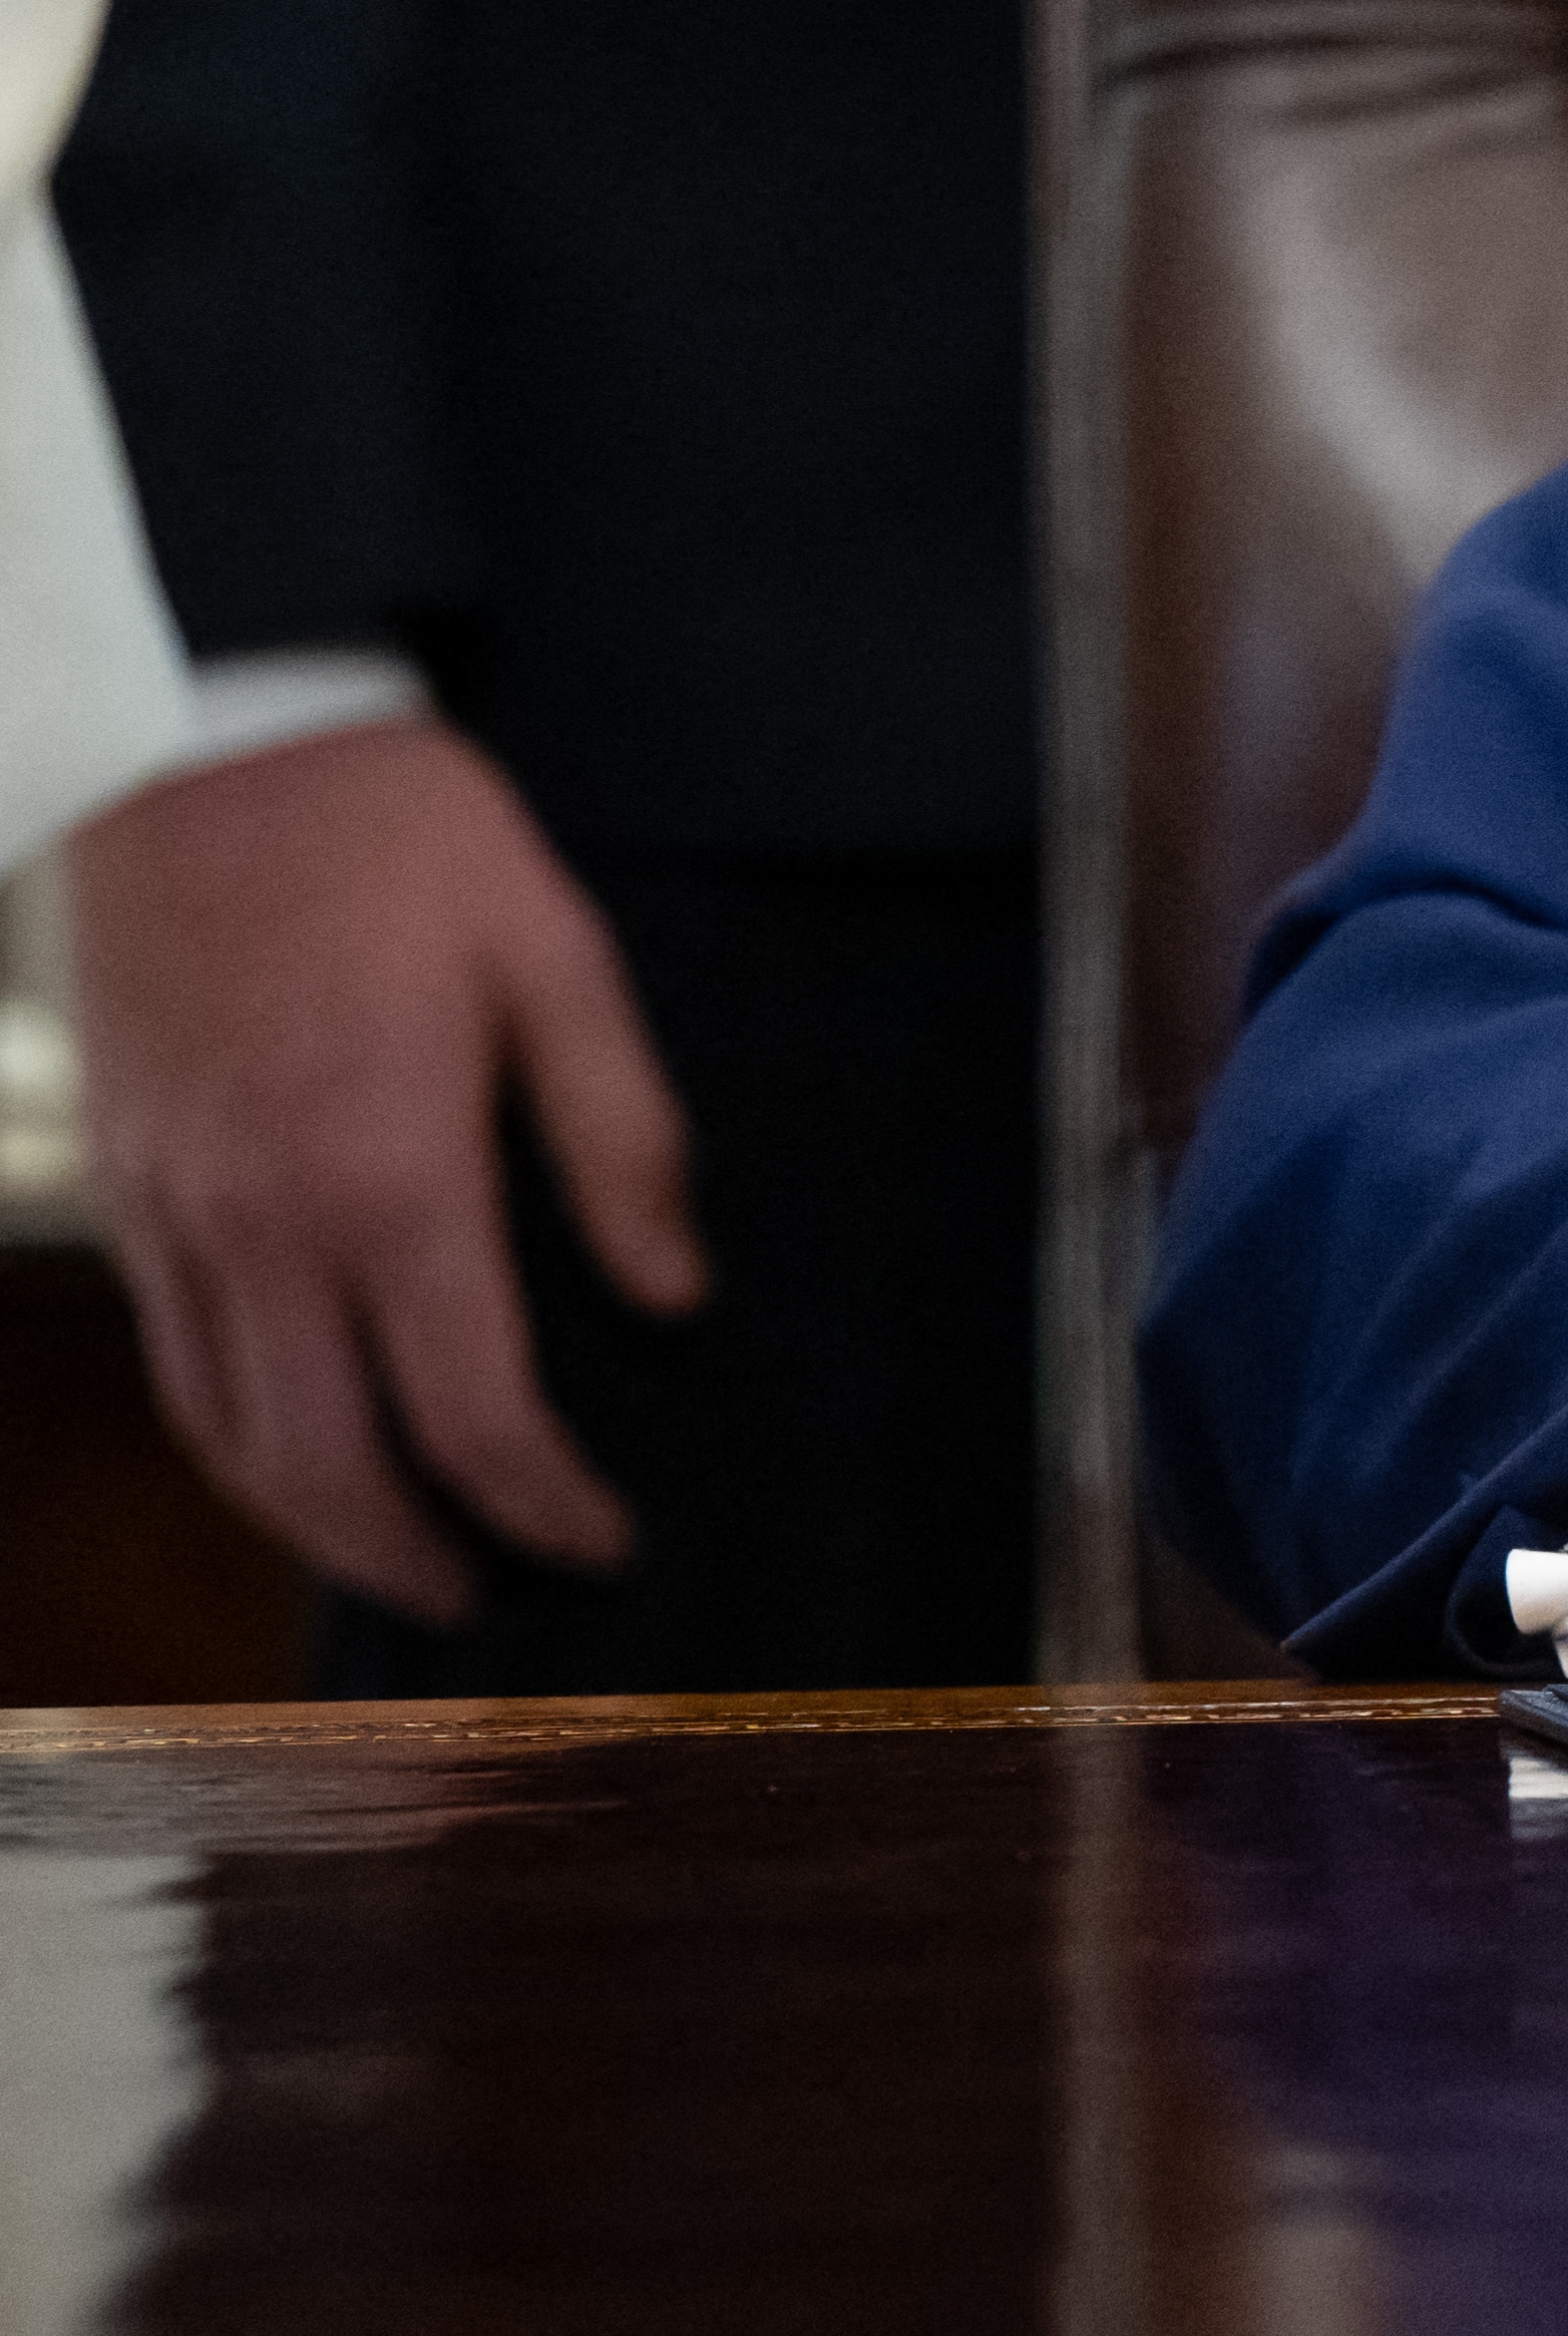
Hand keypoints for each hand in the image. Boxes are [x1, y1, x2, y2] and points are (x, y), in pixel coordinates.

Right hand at [65, 715, 701, 1620]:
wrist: (209, 746)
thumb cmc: (401, 840)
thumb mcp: (558, 957)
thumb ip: (622, 1136)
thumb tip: (673, 1293)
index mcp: (390, 1175)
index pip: (471, 1410)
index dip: (543, 1503)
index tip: (601, 1544)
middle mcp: (264, 1223)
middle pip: (328, 1462)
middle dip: (417, 1554)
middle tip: (495, 1594)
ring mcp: (175, 1212)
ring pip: (226, 1434)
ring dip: (310, 1523)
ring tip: (398, 1555)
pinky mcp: (123, 1183)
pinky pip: (172, 1357)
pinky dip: (231, 1435)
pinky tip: (291, 1443)